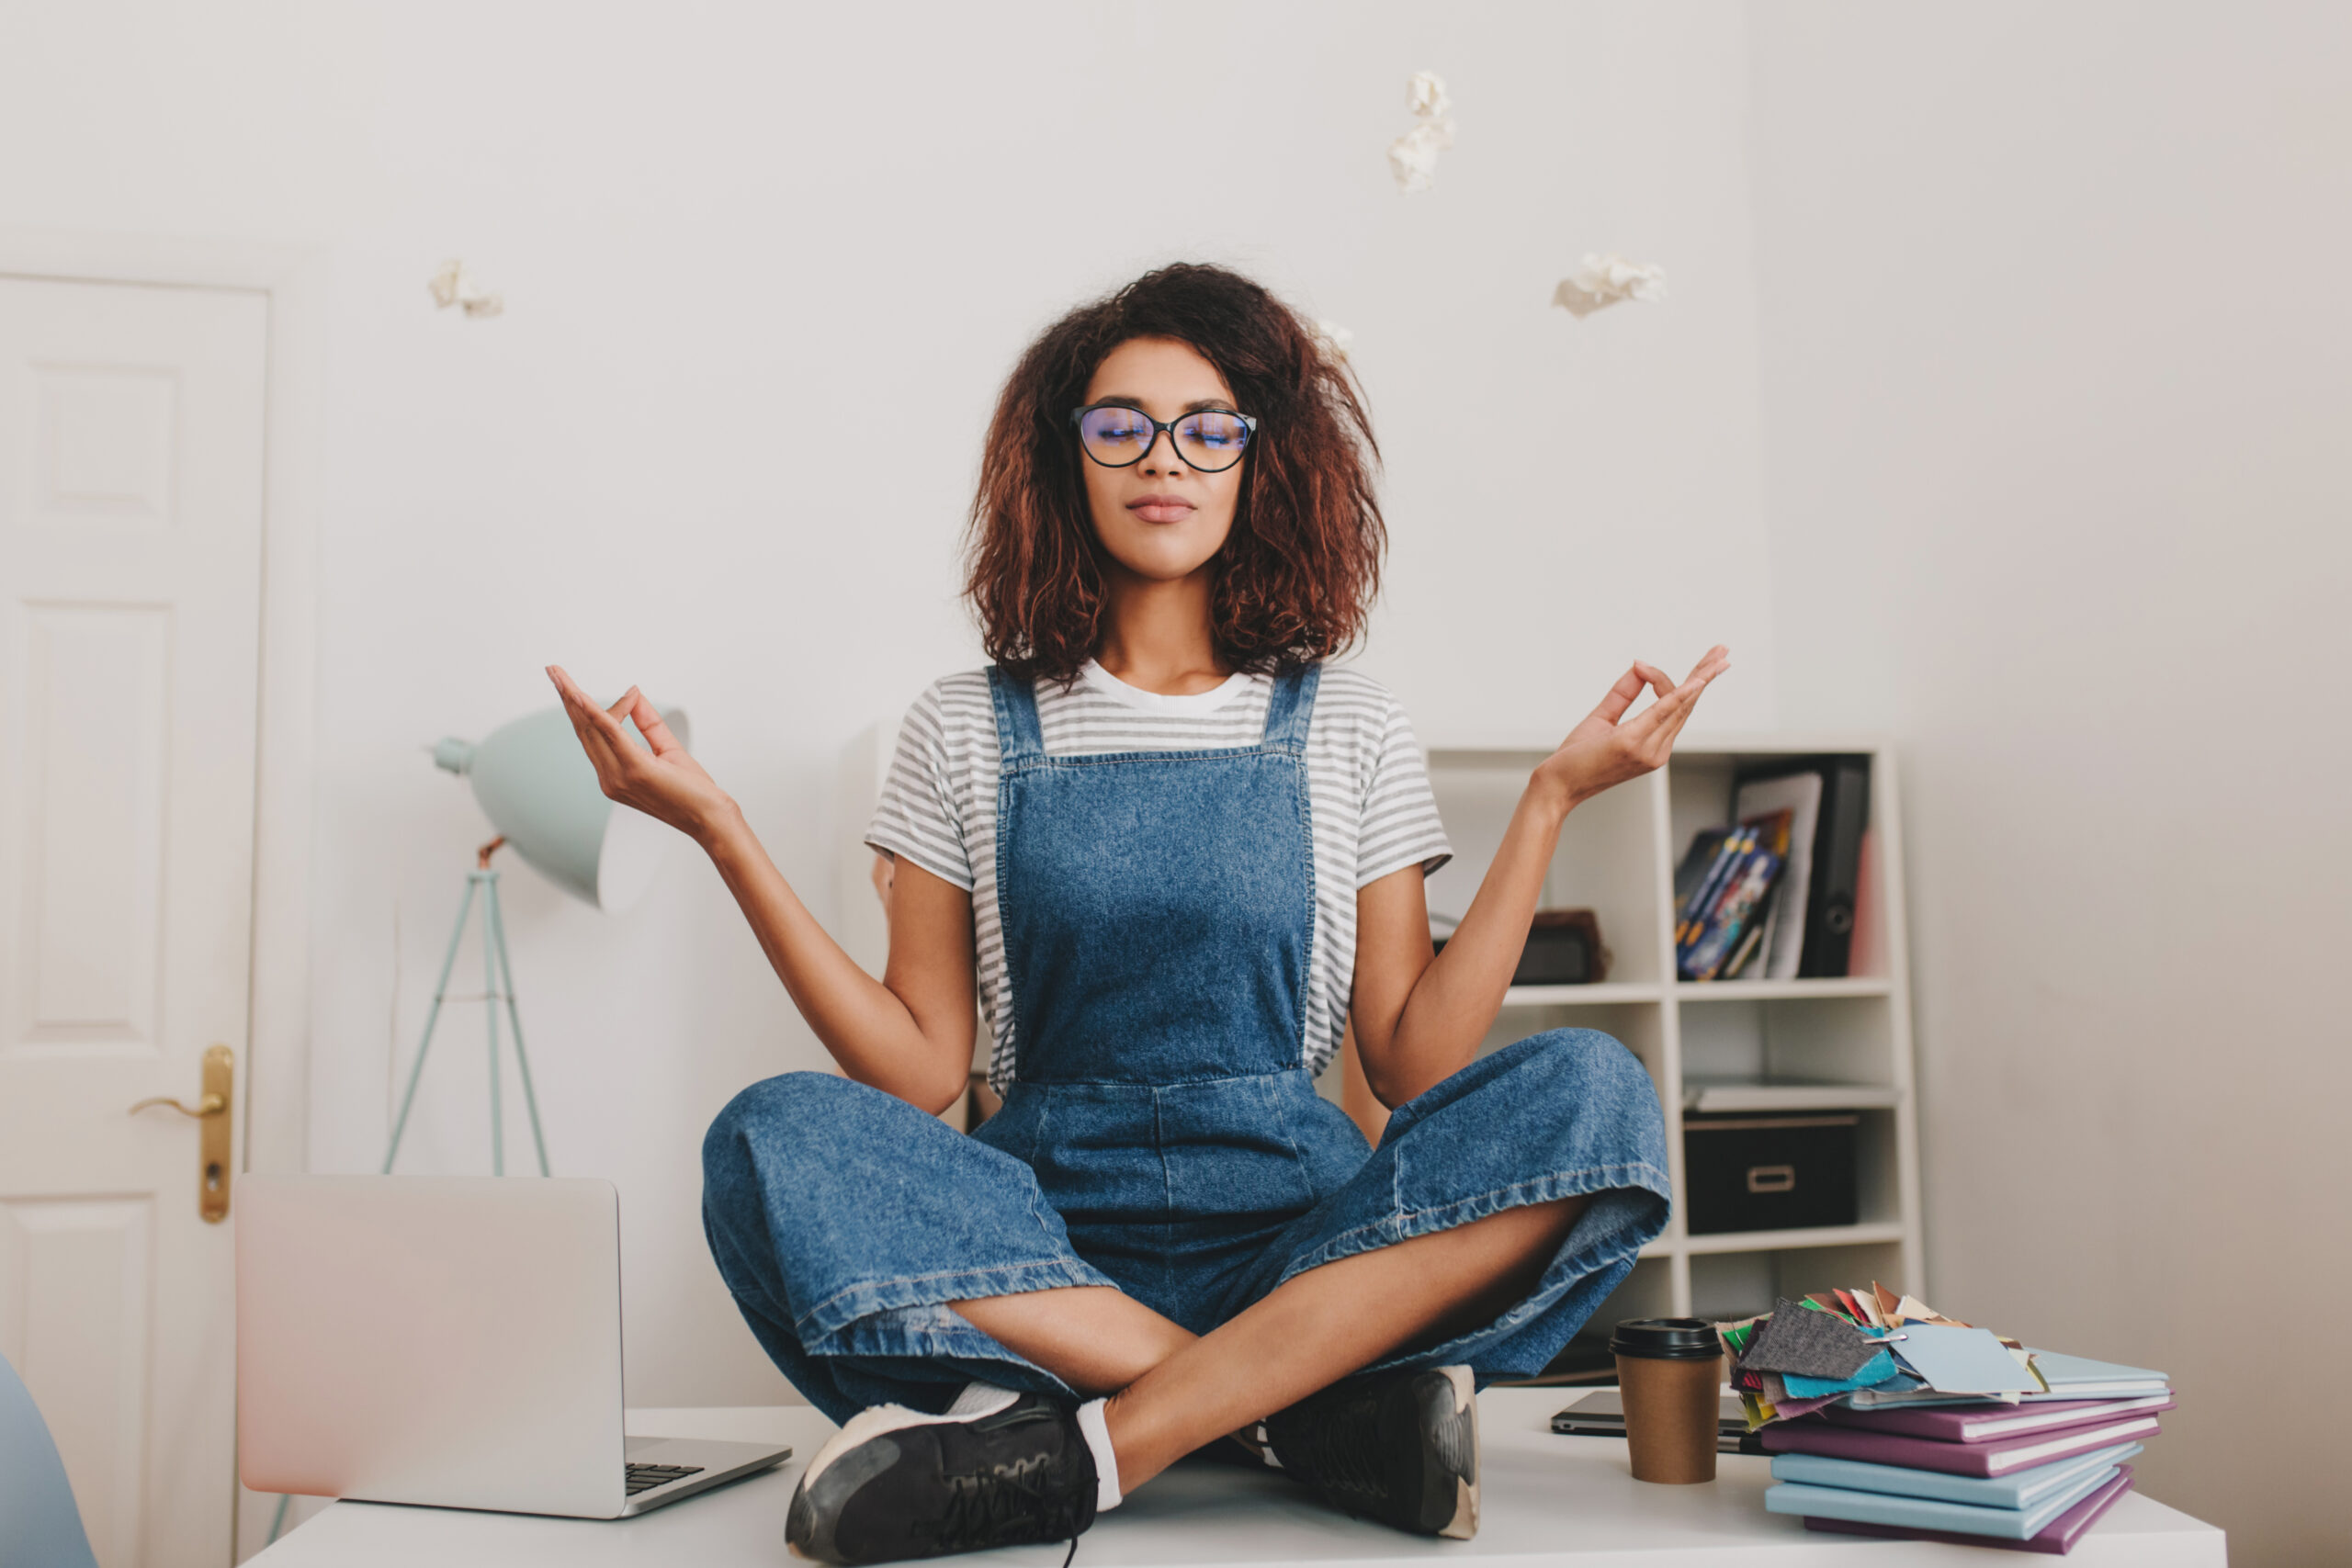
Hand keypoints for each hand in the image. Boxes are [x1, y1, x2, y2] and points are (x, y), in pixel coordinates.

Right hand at [547, 665, 738, 844]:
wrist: (711, 820)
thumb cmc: (694, 792)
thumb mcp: (667, 749)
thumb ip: (648, 723)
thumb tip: (634, 693)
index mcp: (615, 775)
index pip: (595, 735)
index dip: (600, 707)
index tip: (632, 692)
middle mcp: (610, 778)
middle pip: (584, 730)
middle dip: (567, 698)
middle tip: (554, 670)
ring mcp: (619, 776)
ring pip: (591, 729)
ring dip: (573, 698)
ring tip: (558, 674)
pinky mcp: (635, 770)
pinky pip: (609, 735)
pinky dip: (594, 714)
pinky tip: (580, 697)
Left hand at [1531, 646, 1730, 815]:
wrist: (1557, 786)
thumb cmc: (1577, 758)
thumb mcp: (1602, 719)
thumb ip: (1622, 694)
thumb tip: (1638, 666)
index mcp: (1653, 746)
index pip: (1673, 707)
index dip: (1665, 680)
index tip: (1641, 664)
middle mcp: (1657, 750)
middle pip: (1687, 705)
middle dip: (1706, 675)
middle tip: (1723, 651)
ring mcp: (1647, 749)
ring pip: (1680, 705)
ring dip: (1701, 677)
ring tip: (1719, 657)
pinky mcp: (1631, 743)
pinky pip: (1661, 713)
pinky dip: (1679, 695)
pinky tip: (1696, 681)